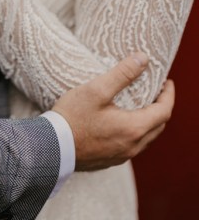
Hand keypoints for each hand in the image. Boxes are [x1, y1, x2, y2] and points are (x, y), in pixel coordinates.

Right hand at [52, 53, 173, 170]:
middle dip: (161, 107)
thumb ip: (122, 74)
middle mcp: (132, 146)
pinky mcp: (108, 160)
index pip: (164, 111)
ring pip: (146, 138)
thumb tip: (143, 59)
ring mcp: (120, 156)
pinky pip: (131, 146)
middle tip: (157, 91)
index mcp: (133, 129)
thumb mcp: (97, 89)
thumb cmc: (72, 117)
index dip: (169, 95)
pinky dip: (136, 132)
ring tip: (142, 105)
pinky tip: (122, 123)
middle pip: (158, 126)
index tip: (167, 81)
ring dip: (149, 121)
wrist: (50, 147)